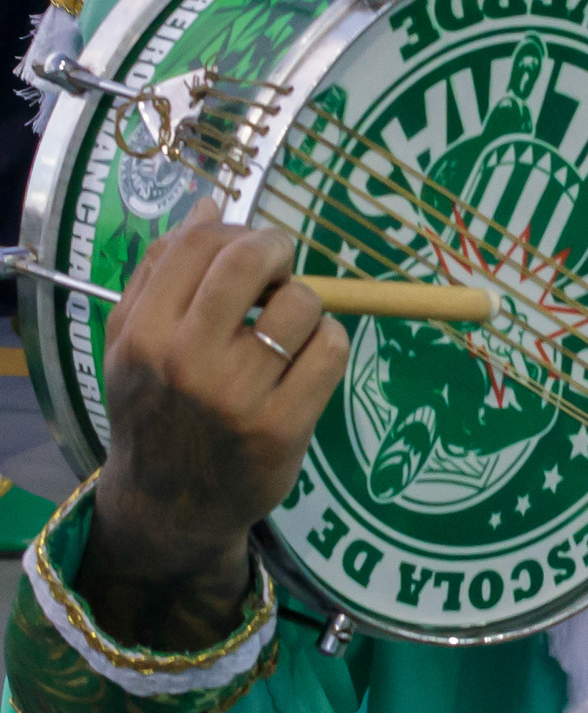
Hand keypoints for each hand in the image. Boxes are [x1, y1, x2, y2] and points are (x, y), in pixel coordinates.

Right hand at [83, 198, 347, 650]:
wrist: (168, 505)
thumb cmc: (154, 408)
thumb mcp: (131, 342)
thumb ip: (159, 272)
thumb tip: (208, 207)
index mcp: (145, 333)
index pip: (200, 244)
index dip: (236, 230)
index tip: (249, 247)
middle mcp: (187, 362)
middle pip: (252, 260)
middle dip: (277, 251)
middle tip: (279, 269)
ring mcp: (237, 397)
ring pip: (302, 303)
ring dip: (305, 304)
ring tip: (288, 329)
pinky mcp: (283, 427)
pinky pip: (331, 350)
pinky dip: (328, 343)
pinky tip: (307, 358)